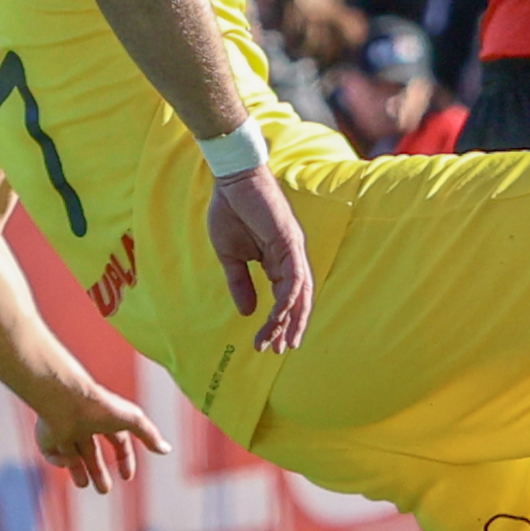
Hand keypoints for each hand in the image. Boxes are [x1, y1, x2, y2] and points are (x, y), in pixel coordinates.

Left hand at [30, 375, 171, 491]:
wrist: (67, 401)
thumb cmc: (101, 408)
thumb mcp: (133, 420)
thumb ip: (149, 434)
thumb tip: (167, 450)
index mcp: (106, 419)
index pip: (118, 441)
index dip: (125, 459)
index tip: (127, 476)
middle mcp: (85, 426)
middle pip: (92, 453)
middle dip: (99, 472)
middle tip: (104, 490)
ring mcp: (65, 431)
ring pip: (72, 456)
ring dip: (79, 472)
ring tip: (86, 485)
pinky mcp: (46, 437)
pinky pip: (53, 456)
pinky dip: (61, 462)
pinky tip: (69, 459)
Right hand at [206, 162, 312, 353]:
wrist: (231, 180)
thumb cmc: (231, 210)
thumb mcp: (231, 256)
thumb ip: (240, 284)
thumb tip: (246, 313)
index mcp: (278, 262)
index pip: (283, 299)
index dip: (276, 322)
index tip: (264, 345)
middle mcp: (290, 258)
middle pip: (298, 300)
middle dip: (290, 327)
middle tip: (281, 351)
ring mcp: (292, 250)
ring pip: (299, 292)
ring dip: (291, 318)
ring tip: (281, 341)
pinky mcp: (289, 241)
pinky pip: (293, 275)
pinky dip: (289, 296)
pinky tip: (280, 313)